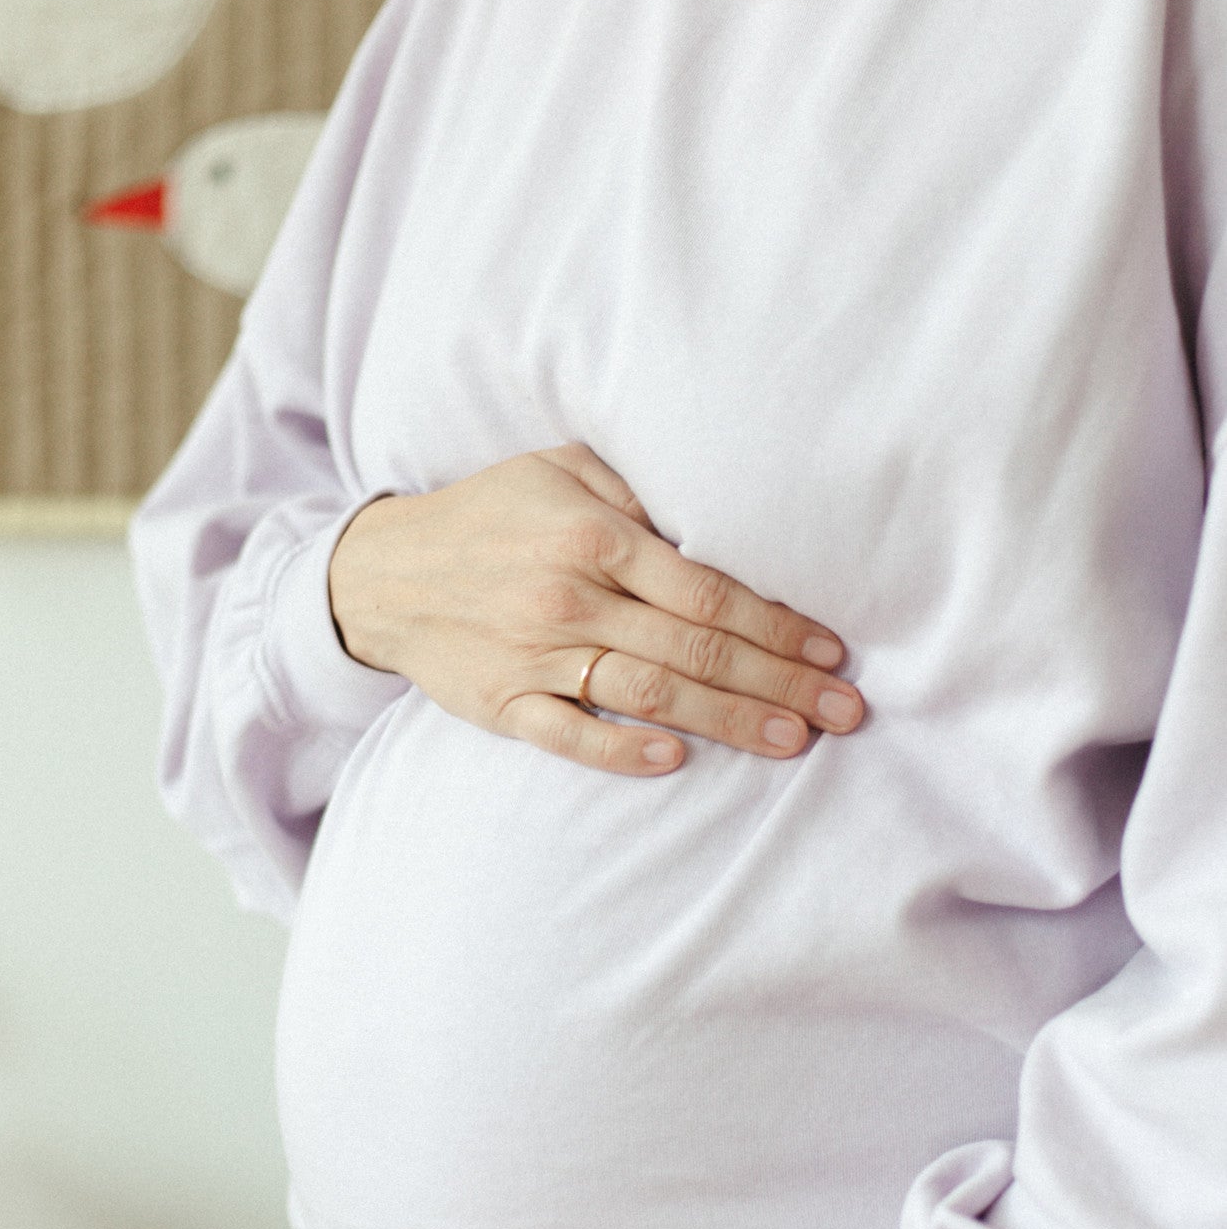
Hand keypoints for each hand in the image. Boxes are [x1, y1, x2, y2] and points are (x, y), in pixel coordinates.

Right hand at [328, 444, 863, 777]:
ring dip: (727, 721)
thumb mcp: (560, 468)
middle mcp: (571, 599)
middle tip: (845, 714)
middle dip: (780, 683)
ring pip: (649, 694)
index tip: (832, 653)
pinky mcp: (503, 704)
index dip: (779, 625)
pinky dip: (620, 750)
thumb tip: (716, 523)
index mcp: (595, 536)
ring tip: (792, 742)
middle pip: (696, 649)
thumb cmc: (489, 515)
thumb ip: (638, 490)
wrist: (384, 573)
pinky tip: (674, 759)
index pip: (709, 590)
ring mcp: (536, 656)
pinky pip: (568, 735)